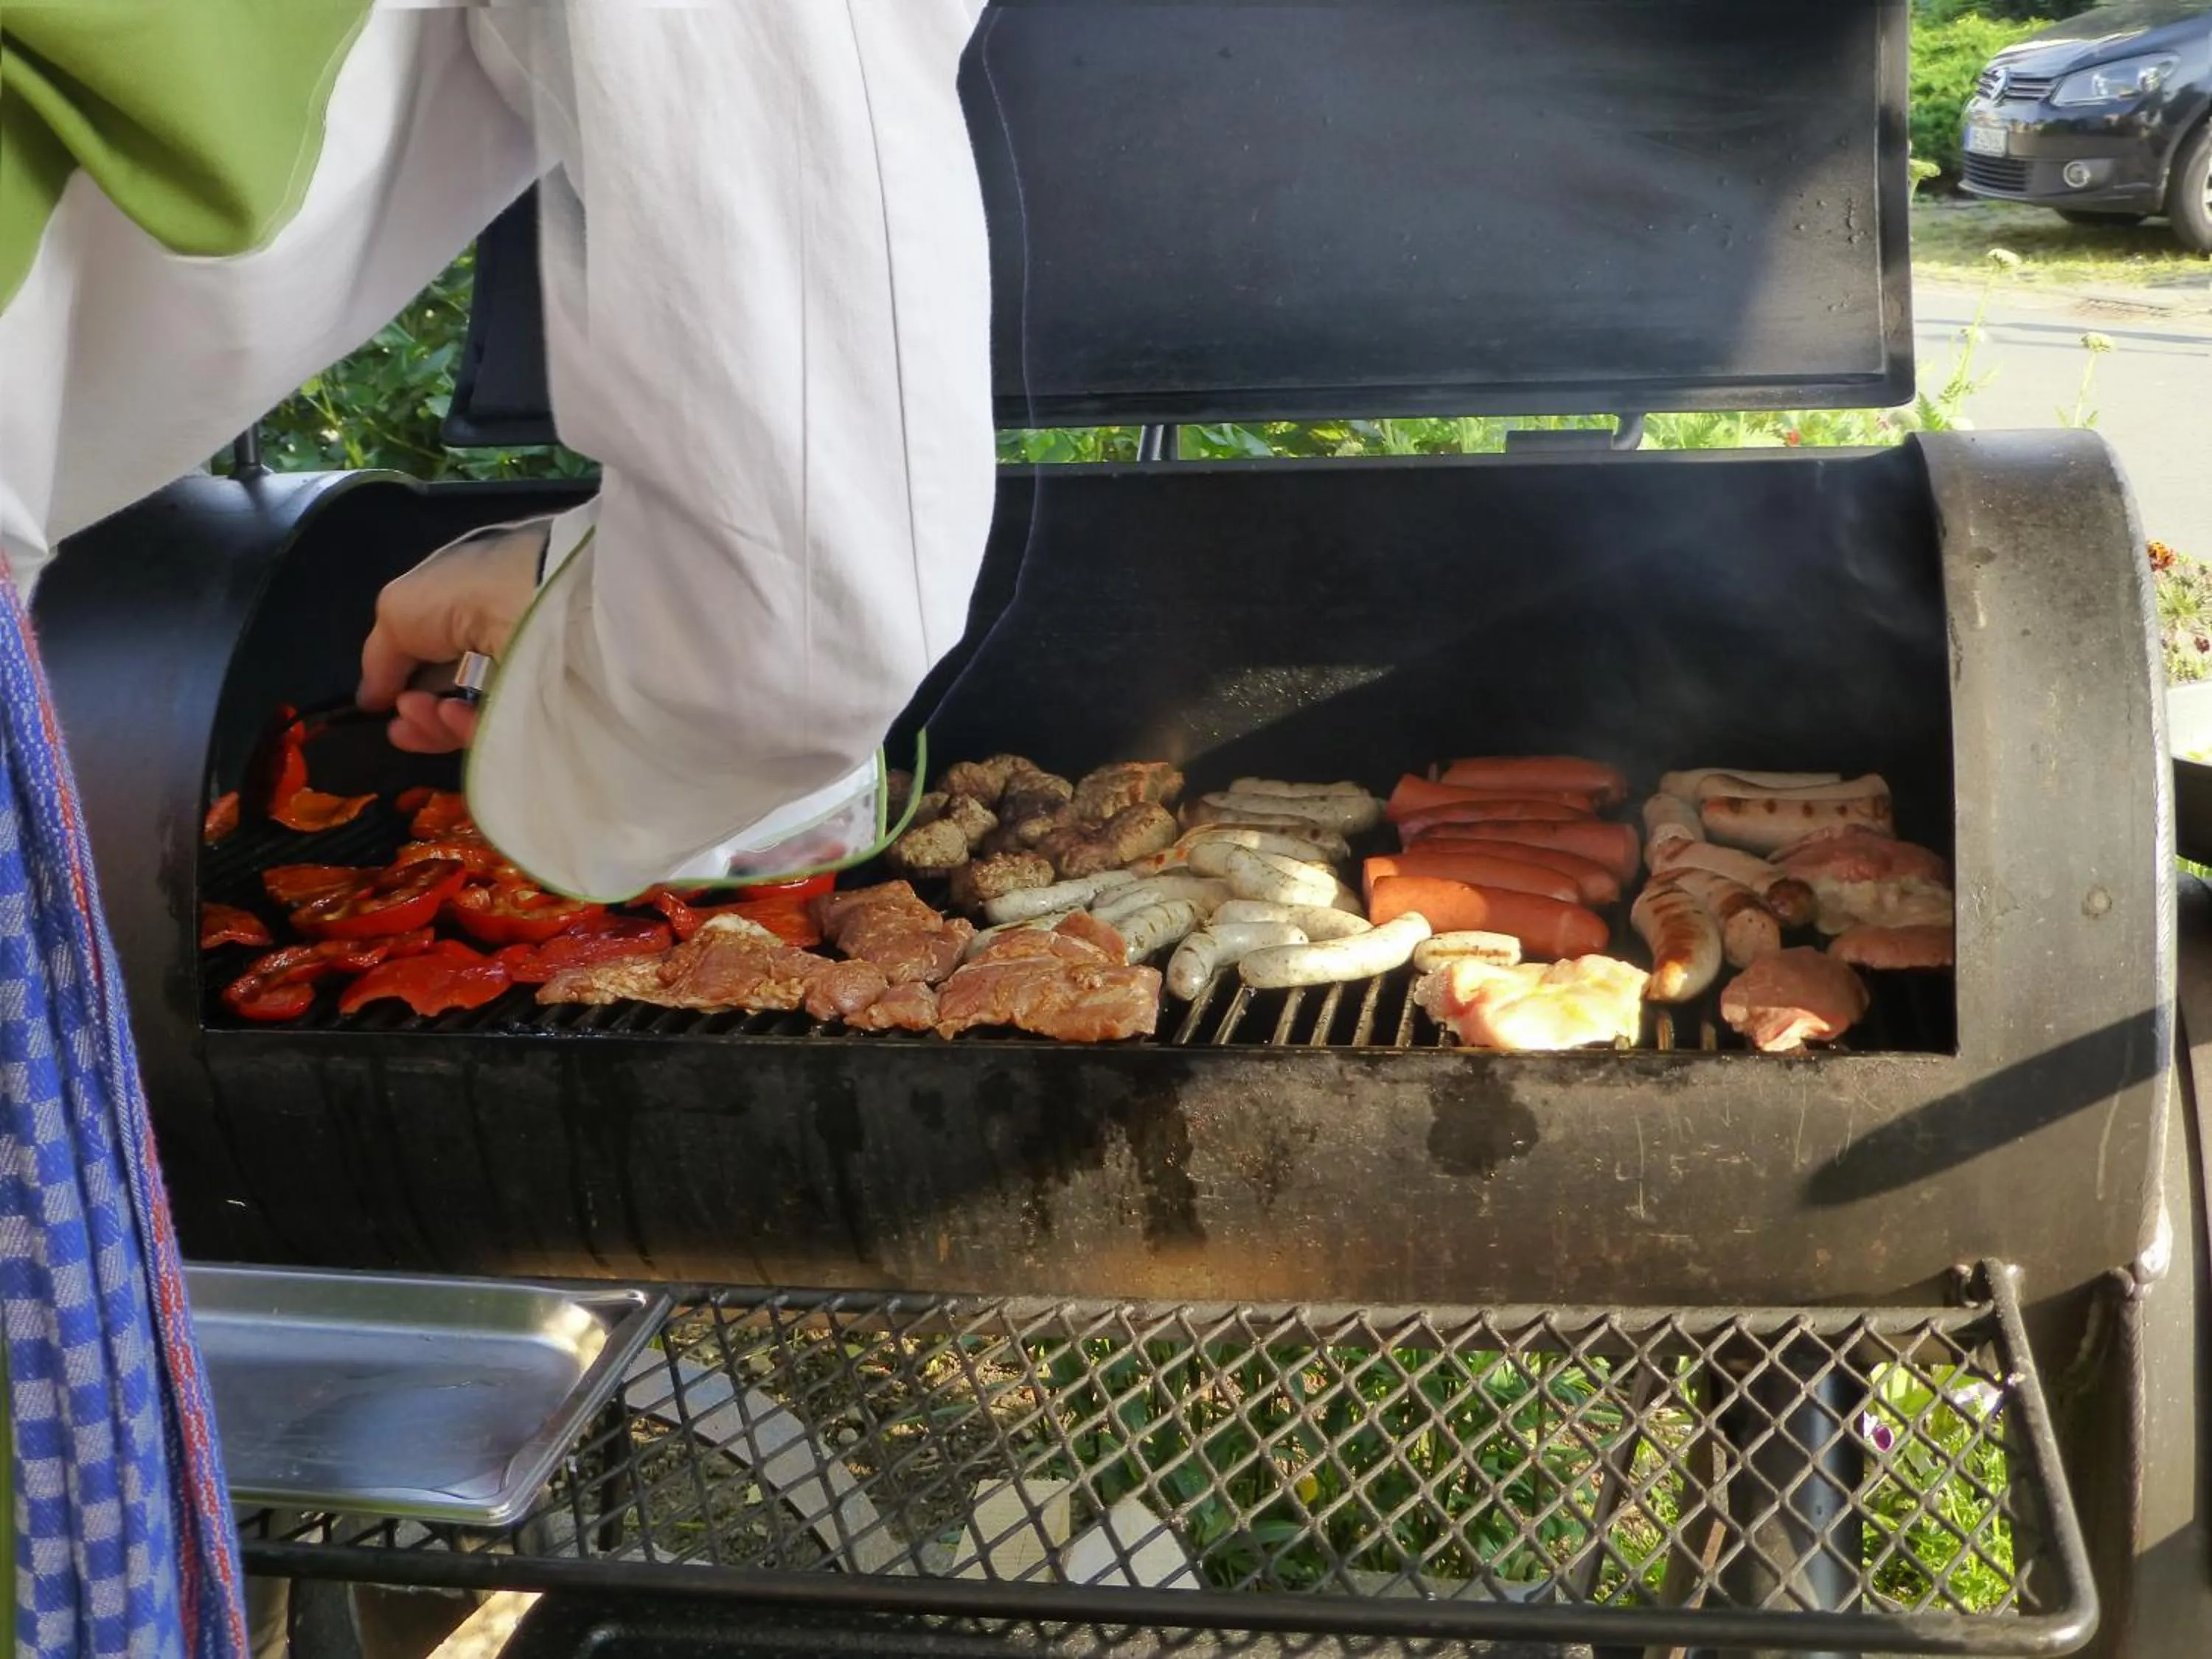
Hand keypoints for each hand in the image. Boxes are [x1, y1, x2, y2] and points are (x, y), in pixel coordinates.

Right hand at [357, 524, 544, 753]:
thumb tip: (371, 698)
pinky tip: (453, 717)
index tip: (381, 705)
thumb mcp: (399, 611)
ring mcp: (532, 673)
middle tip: (402, 723)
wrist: (541, 602)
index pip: (440, 652)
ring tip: (423, 715)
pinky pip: (507, 729)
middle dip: (421, 711)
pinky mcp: (553, 708)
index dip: (407, 680)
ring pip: (478, 716)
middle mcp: (506, 636)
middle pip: (456, 691)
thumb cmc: (464, 592)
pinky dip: (472, 729)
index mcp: (477, 603)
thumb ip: (381, 657)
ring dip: (439, 722)